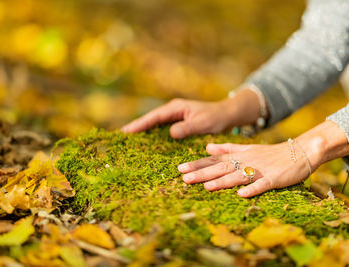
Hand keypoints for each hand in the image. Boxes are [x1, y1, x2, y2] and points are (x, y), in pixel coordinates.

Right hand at [122, 90, 262, 138]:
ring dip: (143, 131)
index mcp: (176, 108)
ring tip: (129, 141)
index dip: (140, 124)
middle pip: (151, 119)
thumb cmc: (216, 118)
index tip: (126, 131)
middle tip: (121, 137)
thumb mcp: (203, 123)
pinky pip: (162, 128)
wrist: (227, 115)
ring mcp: (175, 116)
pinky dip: (153, 134)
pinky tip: (147, 143)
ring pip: (155, 124)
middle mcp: (173, 110)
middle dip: (137, 127)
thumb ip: (187, 128)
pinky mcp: (178, 123)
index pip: (154, 117)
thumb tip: (170, 133)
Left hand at [178, 142, 313, 196]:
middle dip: (202, 173)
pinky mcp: (274, 178)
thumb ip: (226, 148)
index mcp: (239, 156)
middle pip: (221, 168)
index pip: (214, 160)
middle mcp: (246, 162)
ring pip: (237, 176)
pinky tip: (242, 194)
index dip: (197, 164)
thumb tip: (207, 148)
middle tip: (184, 178)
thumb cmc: (270, 153)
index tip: (180, 168)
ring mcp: (259, 170)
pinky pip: (262, 184)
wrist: (300, 151)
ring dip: (222, 181)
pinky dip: (252, 189)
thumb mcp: (246, 148)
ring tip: (206, 186)